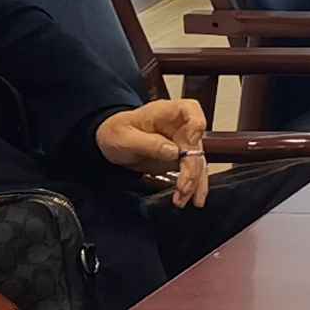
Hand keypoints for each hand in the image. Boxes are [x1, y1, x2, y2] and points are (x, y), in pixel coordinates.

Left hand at [97, 96, 211, 207]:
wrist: (111, 142)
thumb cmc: (116, 132)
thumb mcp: (125, 136)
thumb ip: (149, 143)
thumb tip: (174, 152)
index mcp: (166, 112)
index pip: (192, 110)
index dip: (196, 126)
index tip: (190, 144)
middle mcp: (180, 126)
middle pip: (197, 144)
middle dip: (192, 168)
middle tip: (183, 187)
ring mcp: (182, 143)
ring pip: (198, 161)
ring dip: (194, 182)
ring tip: (184, 199)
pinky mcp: (180, 159)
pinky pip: (192, 172)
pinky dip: (192, 186)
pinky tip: (188, 198)